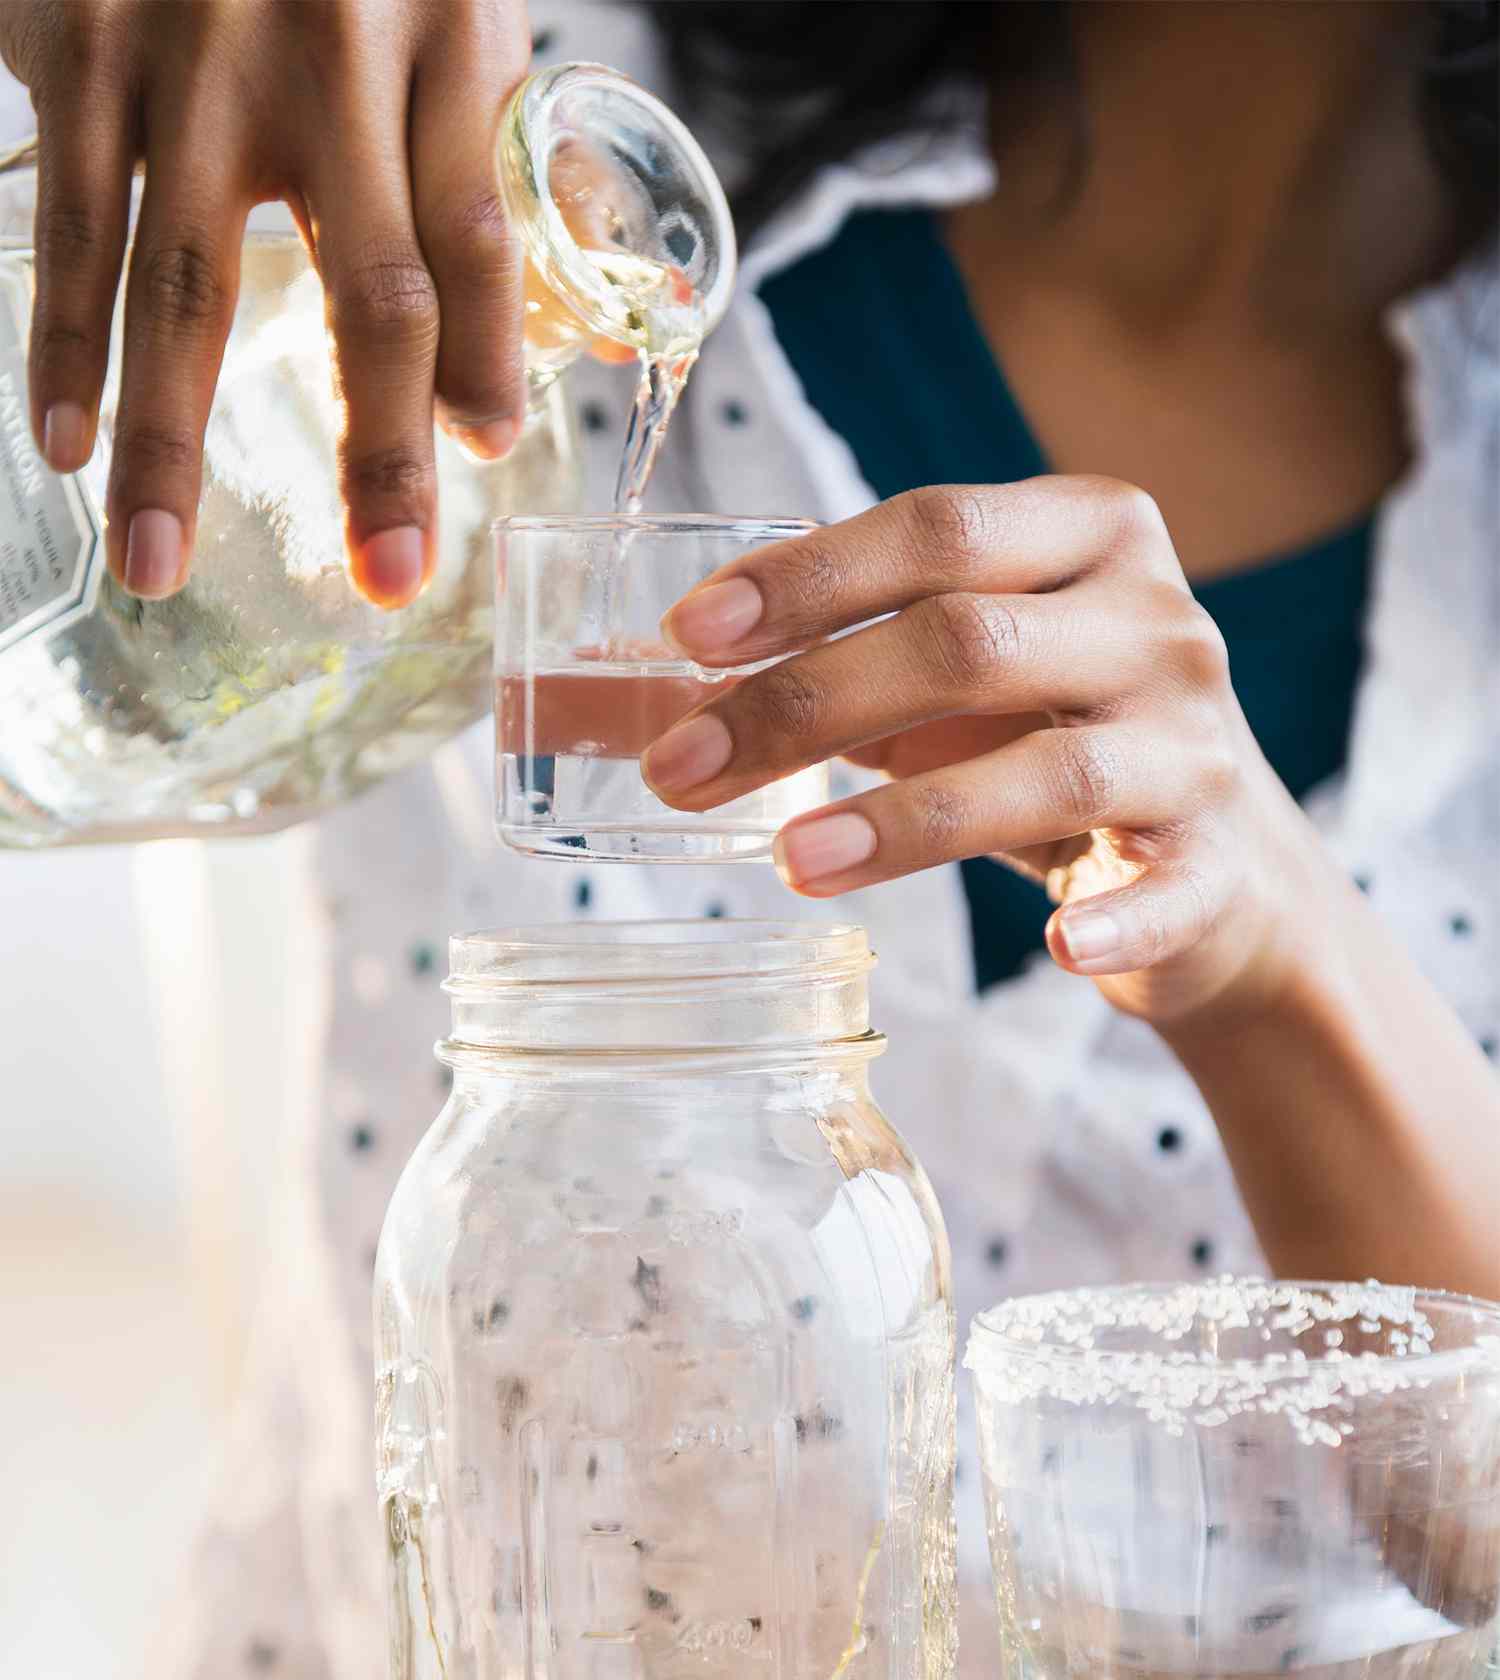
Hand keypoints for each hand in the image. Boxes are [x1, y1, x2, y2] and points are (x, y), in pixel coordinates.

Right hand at [1, 0, 530, 605]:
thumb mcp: (449, 7)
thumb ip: (489, 168)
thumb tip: (563, 355)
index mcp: (442, 40)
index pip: (478, 235)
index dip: (487, 361)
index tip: (488, 456)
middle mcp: (326, 54)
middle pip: (366, 289)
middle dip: (378, 453)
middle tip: (386, 576)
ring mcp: (192, 57)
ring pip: (186, 284)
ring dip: (169, 444)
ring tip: (160, 569)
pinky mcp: (81, 47)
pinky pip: (74, 227)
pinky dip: (65, 347)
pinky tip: (66, 447)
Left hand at [645, 478, 1335, 1028]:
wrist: (1219, 877)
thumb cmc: (1044, 749)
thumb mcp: (944, 689)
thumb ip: (819, 669)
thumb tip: (609, 698)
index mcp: (1088, 537)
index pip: (937, 530)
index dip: (808, 578)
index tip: (688, 635)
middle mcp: (1155, 624)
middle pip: (968, 642)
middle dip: (806, 702)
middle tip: (678, 768)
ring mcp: (1197, 745)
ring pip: (1049, 770)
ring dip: (905, 822)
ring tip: (790, 860)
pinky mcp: (1218, 866)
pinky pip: (1165, 892)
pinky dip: (1109, 918)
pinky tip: (1053, 949)